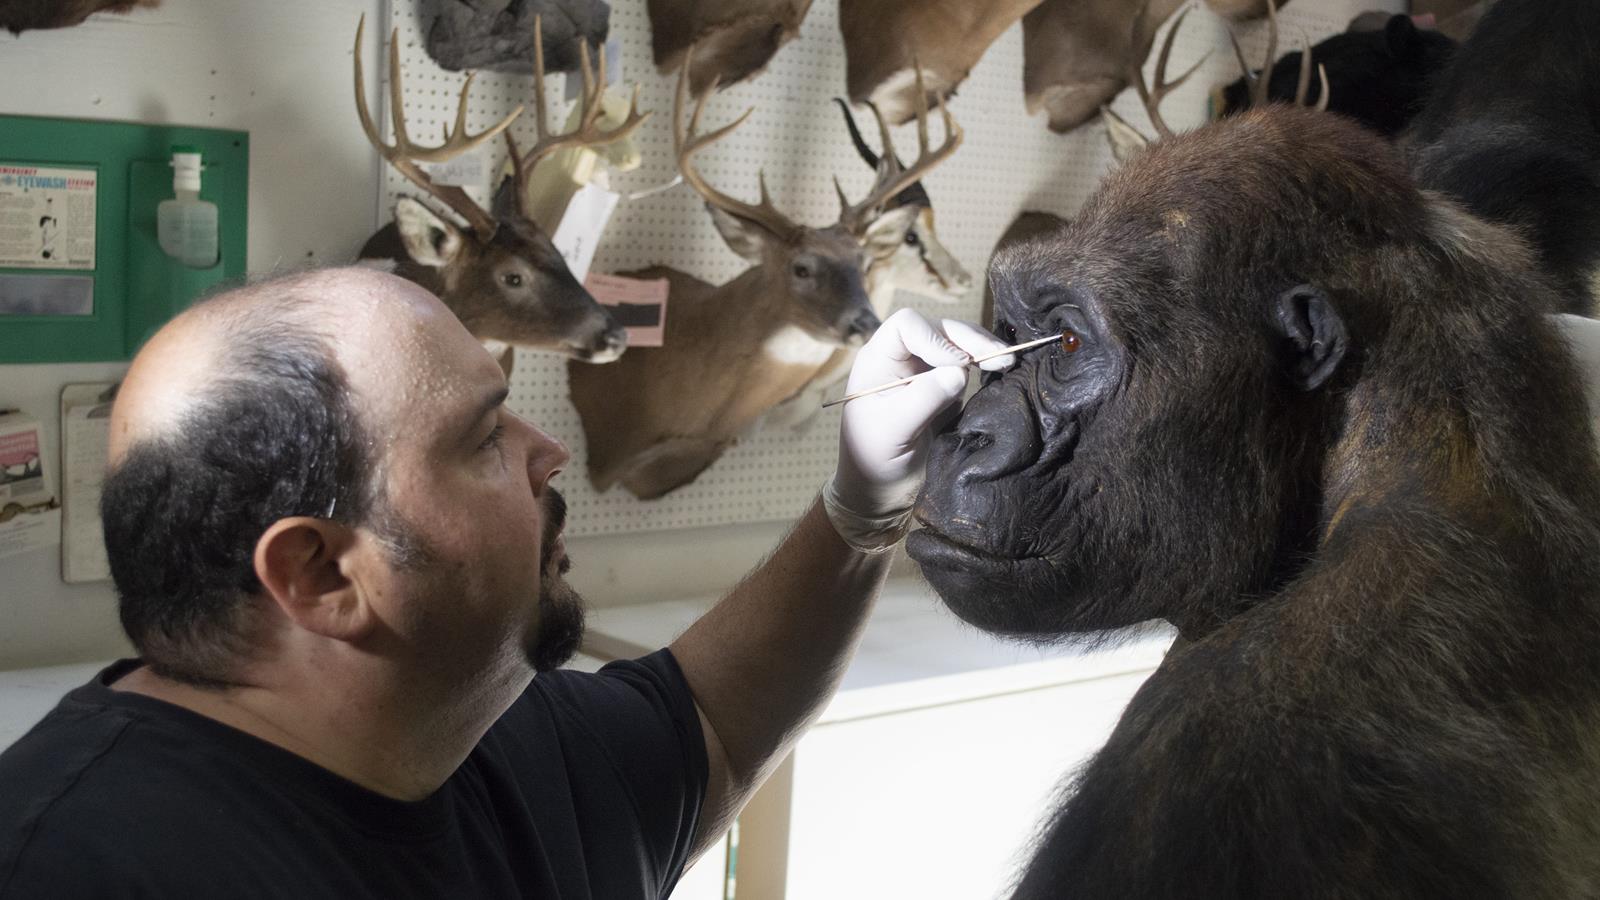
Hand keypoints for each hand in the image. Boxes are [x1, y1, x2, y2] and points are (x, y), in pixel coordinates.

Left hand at [824, 309, 1014, 551]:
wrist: (881, 490)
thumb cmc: (873, 459)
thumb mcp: (894, 430)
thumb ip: (924, 398)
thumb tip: (959, 371)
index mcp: (878, 360)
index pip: (907, 326)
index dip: (935, 338)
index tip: (957, 365)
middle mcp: (901, 359)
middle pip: (939, 329)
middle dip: (969, 340)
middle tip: (1000, 358)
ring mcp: (923, 371)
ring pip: (957, 344)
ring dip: (982, 350)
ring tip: (1005, 363)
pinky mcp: (942, 388)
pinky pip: (966, 366)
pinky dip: (984, 366)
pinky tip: (1000, 372)